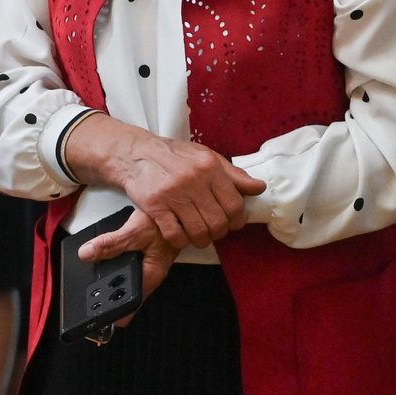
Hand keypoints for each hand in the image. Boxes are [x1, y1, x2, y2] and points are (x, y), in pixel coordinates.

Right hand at [65, 116, 263, 249]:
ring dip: (201, 240)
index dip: (237, 220)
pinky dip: (181, 240)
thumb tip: (259, 188)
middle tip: (214, 230)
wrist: (136, 153)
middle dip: (219, 232)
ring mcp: (173, 195)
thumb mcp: (207, 157)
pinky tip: (181, 234)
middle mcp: (193, 181)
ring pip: (199, 232)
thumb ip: (234, 174)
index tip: (232, 223)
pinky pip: (175, 235)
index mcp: (209, 167)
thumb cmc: (175, 156)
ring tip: (198, 235)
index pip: (234, 205)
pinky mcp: (155, 207)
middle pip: (218, 223)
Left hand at [76, 214, 180, 321]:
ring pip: (129, 281)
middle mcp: (151, 273)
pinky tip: (106, 262)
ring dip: (114, 282)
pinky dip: (118, 268)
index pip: (133, 302)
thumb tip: (87, 253)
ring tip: (95, 283)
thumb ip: (111, 244)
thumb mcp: (134, 232)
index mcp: (151, 274)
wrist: (175, 207)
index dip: (119, 312)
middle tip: (92, 300)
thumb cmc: (162, 222)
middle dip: (112, 297)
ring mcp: (149, 265)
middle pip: (129, 293)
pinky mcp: (146, 256)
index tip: (103, 320)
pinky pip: (130, 268)